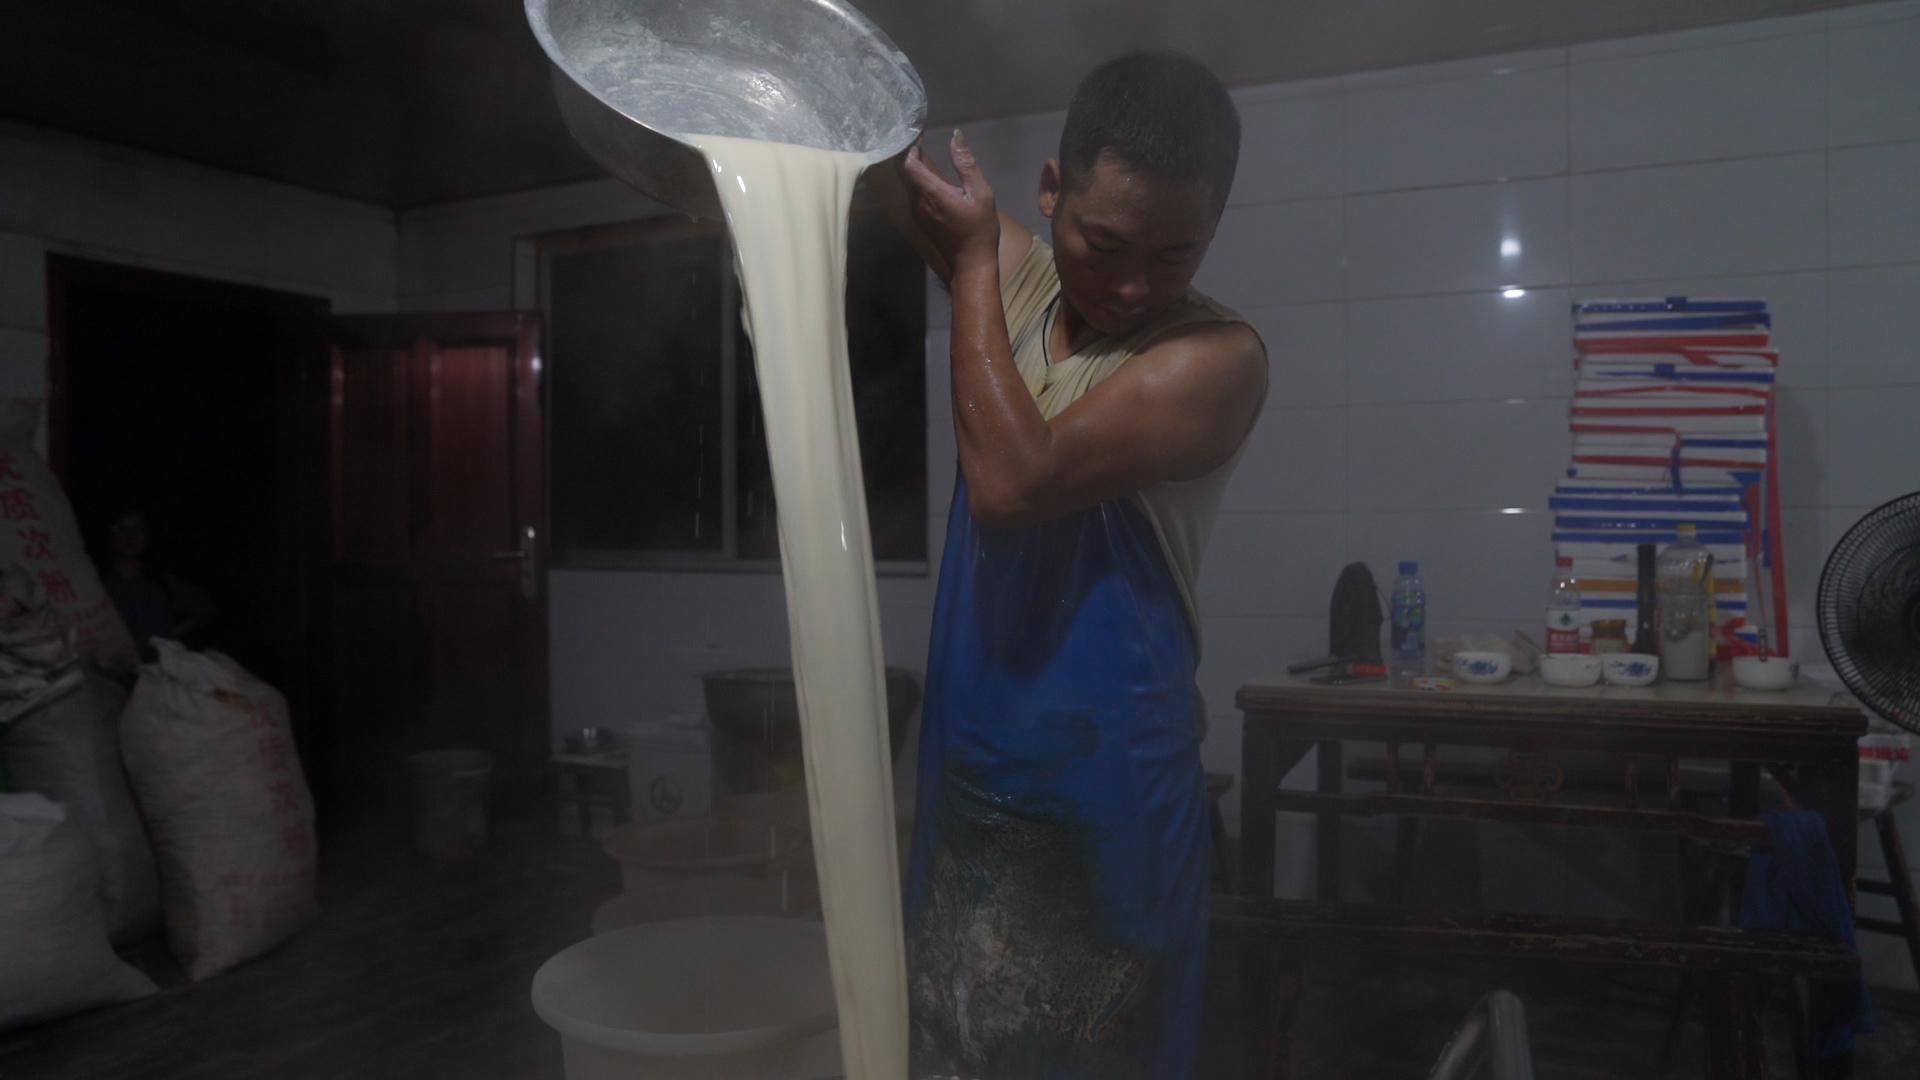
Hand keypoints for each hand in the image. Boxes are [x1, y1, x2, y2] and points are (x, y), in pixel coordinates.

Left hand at [899, 129, 999, 274]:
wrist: (972, 264)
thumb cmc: (980, 229)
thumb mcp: (981, 194)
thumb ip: (966, 164)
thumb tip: (956, 136)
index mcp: (932, 194)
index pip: (909, 164)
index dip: (910, 146)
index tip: (919, 133)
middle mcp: (918, 203)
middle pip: (903, 172)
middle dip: (907, 153)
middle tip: (918, 137)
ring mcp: (916, 213)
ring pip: (906, 183)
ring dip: (910, 165)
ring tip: (920, 149)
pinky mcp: (919, 219)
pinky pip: (911, 193)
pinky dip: (915, 178)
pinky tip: (925, 172)